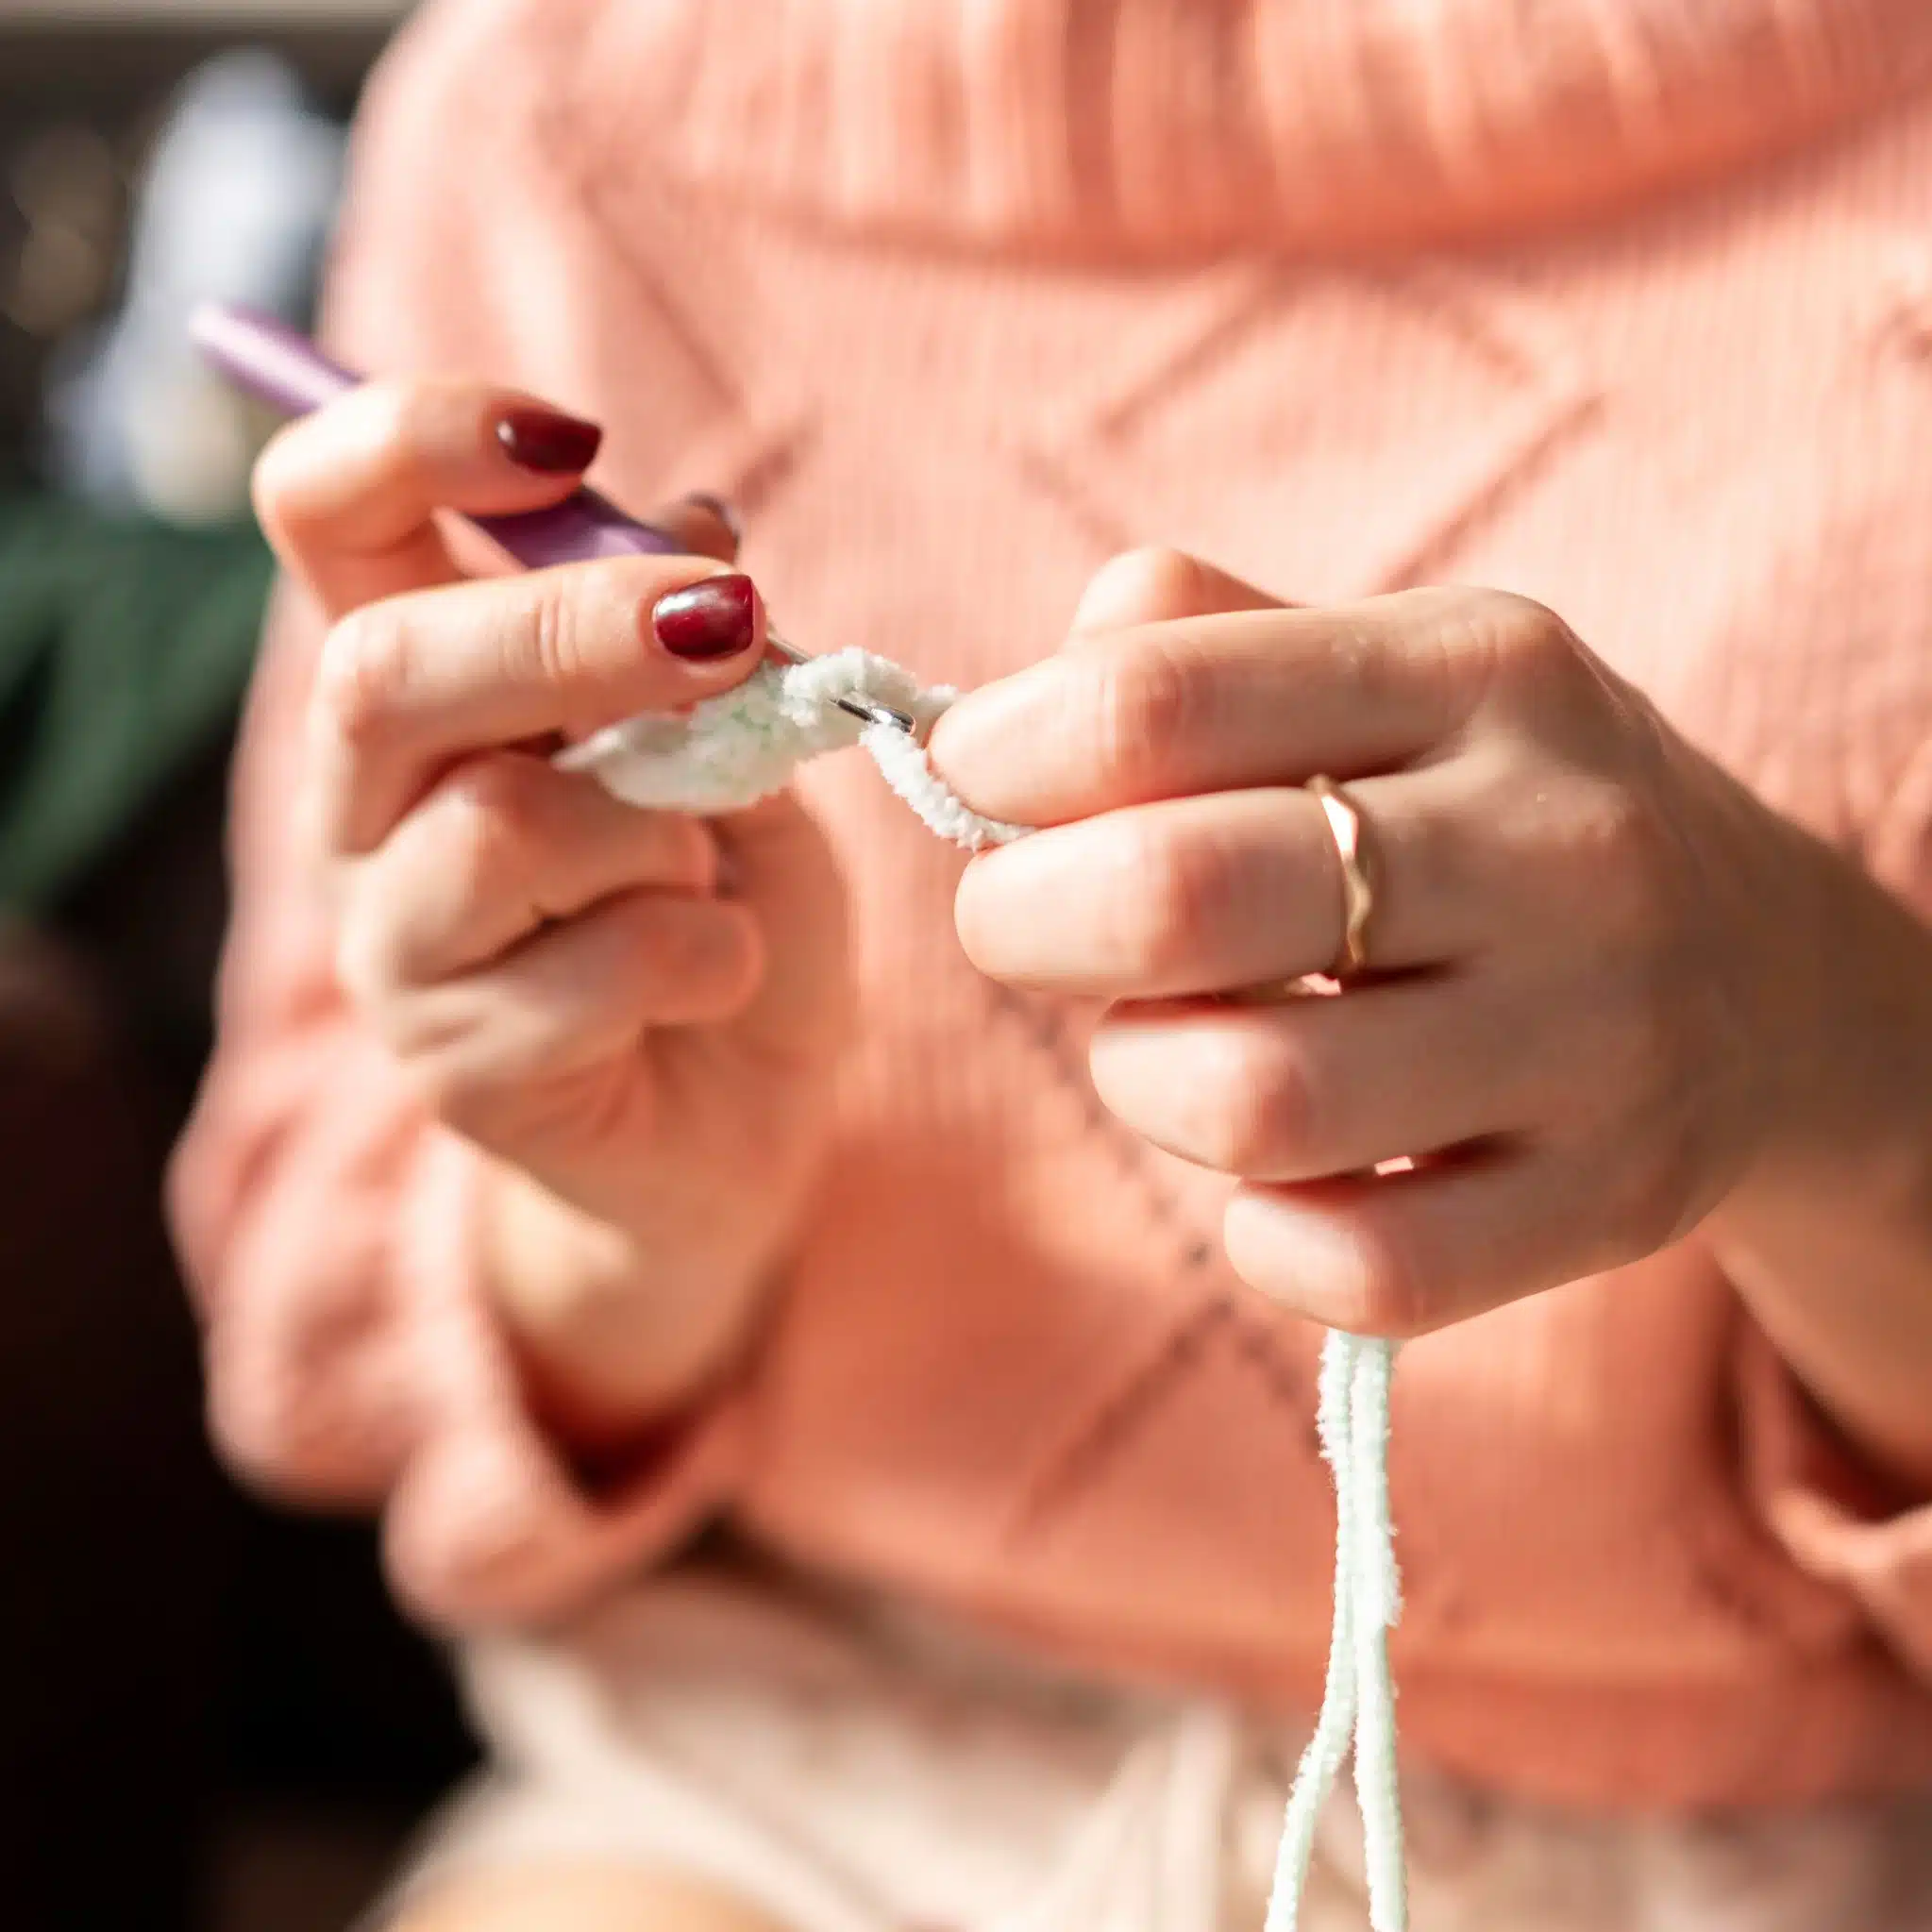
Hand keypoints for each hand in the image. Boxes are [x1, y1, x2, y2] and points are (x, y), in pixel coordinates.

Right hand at [256, 378, 850, 1428]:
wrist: (746, 1107)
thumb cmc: (732, 903)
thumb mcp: (741, 748)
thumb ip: (698, 648)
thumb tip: (692, 518)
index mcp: (420, 687)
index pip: (322, 517)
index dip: (409, 440)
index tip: (560, 431)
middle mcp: (364, 806)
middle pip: (382, 670)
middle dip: (572, 632)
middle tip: (725, 630)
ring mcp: (394, 946)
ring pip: (502, 829)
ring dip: (665, 835)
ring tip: (713, 876)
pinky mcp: (456, 1072)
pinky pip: (593, 971)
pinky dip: (707, 955)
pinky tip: (720, 975)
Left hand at [931, 550, 1838, 1337]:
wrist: (1770, 977)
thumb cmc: (1498, 817)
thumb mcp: (1396, 679)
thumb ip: (1199, 650)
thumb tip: (1001, 712)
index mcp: (1475, 671)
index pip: (1158, 696)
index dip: (1004, 753)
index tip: (974, 778)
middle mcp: (1554, 841)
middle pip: (1177, 898)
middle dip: (1021, 923)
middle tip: (1020, 926)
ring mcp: (1597, 1033)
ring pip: (1249, 1099)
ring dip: (1139, 1080)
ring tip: (1167, 1047)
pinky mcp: (1609, 1200)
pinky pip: (1357, 1268)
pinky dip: (1257, 1234)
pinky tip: (1271, 1179)